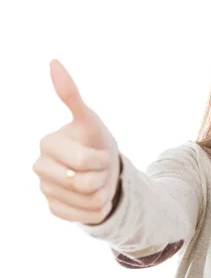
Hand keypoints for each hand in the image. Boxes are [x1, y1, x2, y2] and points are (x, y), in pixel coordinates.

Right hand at [33, 60, 121, 223]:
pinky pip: (88, 216)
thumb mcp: (89, 119)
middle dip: (102, 175)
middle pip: (85, 183)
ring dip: (104, 191)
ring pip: (90, 202)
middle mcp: (40, 167)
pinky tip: (92, 197)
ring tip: (96, 179)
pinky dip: (100, 208)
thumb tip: (53, 61)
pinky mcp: (54, 209)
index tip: (98, 149)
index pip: (84, 163)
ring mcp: (44, 190)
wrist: (101, 168)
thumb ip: (71, 95)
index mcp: (47, 144)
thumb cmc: (94, 140)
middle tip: (99, 166)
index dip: (102, 159)